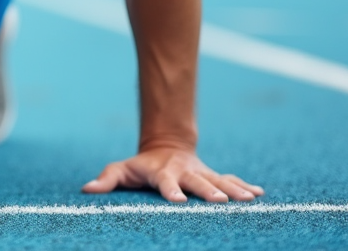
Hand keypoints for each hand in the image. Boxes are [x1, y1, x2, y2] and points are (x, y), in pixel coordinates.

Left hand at [81, 147, 263, 203]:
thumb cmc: (140, 165)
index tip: (177, 201)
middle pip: (197, 182)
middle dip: (209, 191)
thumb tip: (86, 189)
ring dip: (233, 189)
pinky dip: (245, 186)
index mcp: (162, 173)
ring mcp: (201, 173)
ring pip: (219, 180)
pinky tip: (261, 194)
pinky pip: (230, 180)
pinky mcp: (213, 175)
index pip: (166, 182)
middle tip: (221, 201)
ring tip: (249, 199)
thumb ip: (106, 180)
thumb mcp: (121, 170)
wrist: (165, 146)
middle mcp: (184, 172)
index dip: (171, 191)